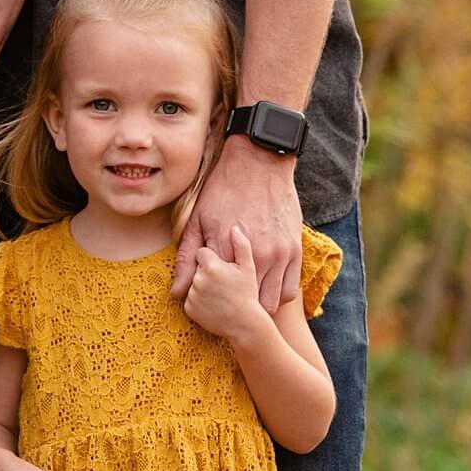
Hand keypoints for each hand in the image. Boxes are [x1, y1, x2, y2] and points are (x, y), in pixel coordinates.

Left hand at [171, 137, 301, 312]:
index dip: (214, 302)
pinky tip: (266, 285)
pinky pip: (289, 290)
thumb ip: (187, 259)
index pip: (218, 295)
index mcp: (226, 250)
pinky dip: (277, 294)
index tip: (212, 300)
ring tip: (248, 296)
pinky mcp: (295, 250)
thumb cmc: (222, 190)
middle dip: (238, 307)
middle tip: (231, 301)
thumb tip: (176, 292)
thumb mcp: (198, 220)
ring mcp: (278, 254)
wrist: (258, 163)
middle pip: (247, 305)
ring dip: (258, 303)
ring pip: (270, 303)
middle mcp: (255, 256)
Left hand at [182, 225, 266, 342]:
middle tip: (224, 282)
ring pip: (193, 283)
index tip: (224, 266)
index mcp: (213, 266)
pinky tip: (213, 304)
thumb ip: (241, 246)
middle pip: (197, 267)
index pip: (202, 252)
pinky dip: (199, 300)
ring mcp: (193, 295)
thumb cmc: (249, 294)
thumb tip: (235, 229)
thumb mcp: (249, 268)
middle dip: (208, 272)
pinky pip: (190, 298)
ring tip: (220, 294)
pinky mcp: (189, 310)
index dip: (214, 258)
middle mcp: (199, 280)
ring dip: (203, 286)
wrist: (247, 326)